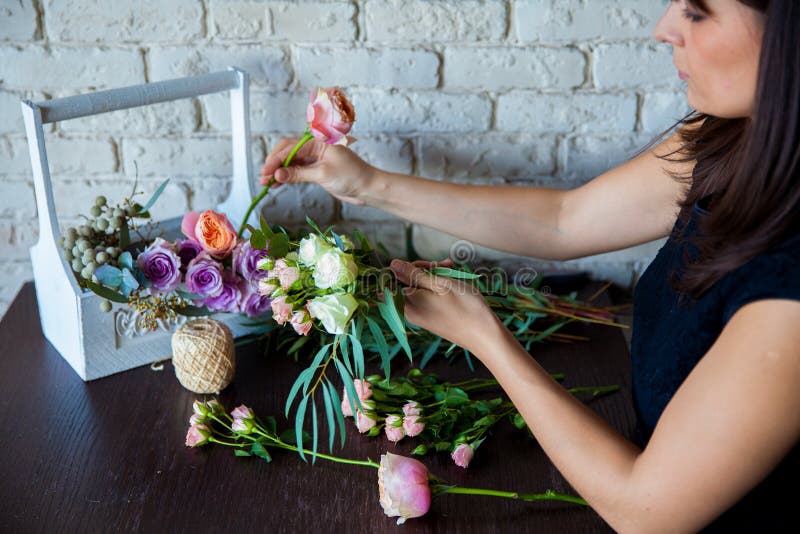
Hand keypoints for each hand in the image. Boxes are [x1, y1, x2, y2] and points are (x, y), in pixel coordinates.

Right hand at [259, 137, 375, 205]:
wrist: (367, 187)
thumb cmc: (352, 176)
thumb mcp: (322, 175)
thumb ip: (298, 174)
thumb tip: (278, 175)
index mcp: (317, 141)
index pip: (289, 148)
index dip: (275, 160)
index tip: (266, 172)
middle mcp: (314, 147)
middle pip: (287, 152)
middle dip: (274, 164)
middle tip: (263, 178)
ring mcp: (315, 158)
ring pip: (290, 162)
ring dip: (278, 172)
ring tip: (267, 183)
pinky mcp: (316, 169)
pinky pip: (297, 170)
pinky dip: (287, 176)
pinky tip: (278, 184)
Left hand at [389, 258, 496, 353]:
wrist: (484, 335)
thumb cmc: (463, 307)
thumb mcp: (439, 283)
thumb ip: (413, 274)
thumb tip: (392, 265)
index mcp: (406, 303)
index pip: (390, 280)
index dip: (403, 268)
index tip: (422, 265)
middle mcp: (409, 310)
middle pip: (406, 281)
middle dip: (423, 269)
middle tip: (444, 265)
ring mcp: (420, 314)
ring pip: (419, 286)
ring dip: (434, 274)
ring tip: (452, 269)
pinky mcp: (431, 316)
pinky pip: (428, 295)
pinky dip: (439, 285)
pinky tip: (453, 279)